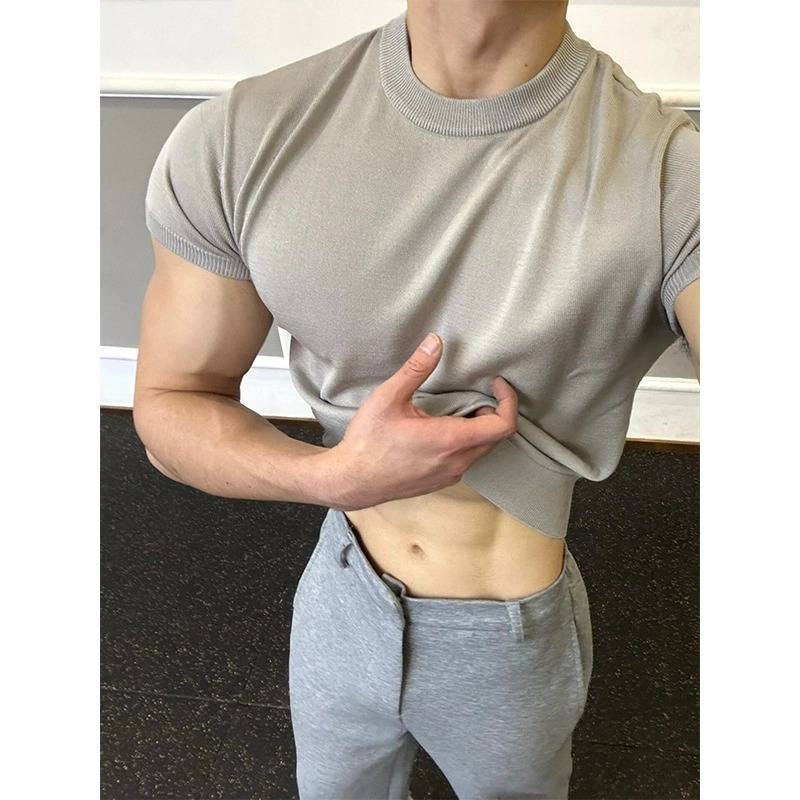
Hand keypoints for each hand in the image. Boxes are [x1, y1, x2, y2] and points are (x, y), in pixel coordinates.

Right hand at [326, 333, 517, 509]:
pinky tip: (444, 429)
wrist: (351, 481)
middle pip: (496, 437)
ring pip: (482, 449)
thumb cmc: (368, 441)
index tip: (497, 384)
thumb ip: (416, 368)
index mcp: (450, 440)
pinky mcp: (441, 481)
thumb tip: (436, 341)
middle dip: (493, 411)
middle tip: (478, 393)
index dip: (509, 401)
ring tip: (460, 408)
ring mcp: (450, 475)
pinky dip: (466, 442)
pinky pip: (466, 460)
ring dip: (479, 428)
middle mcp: (457, 462)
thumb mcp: (389, 398)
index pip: (503, 425)